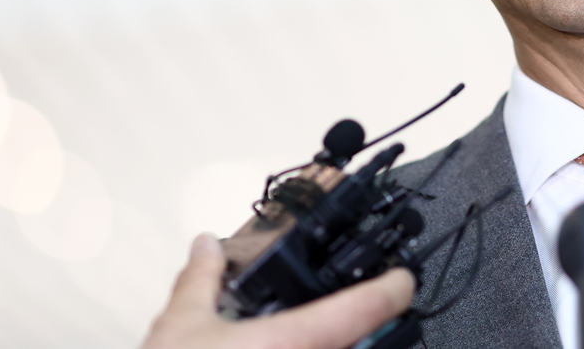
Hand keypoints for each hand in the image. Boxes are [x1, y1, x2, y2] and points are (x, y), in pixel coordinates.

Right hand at [141, 233, 415, 348]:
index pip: (367, 309)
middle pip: (374, 346)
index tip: (403, 279)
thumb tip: (206, 246)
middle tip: (371, 311)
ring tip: (337, 336)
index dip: (394, 288)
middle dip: (377, 332)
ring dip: (355, 348)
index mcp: (295, 342)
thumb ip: (201, 280)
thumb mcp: (181, 328)